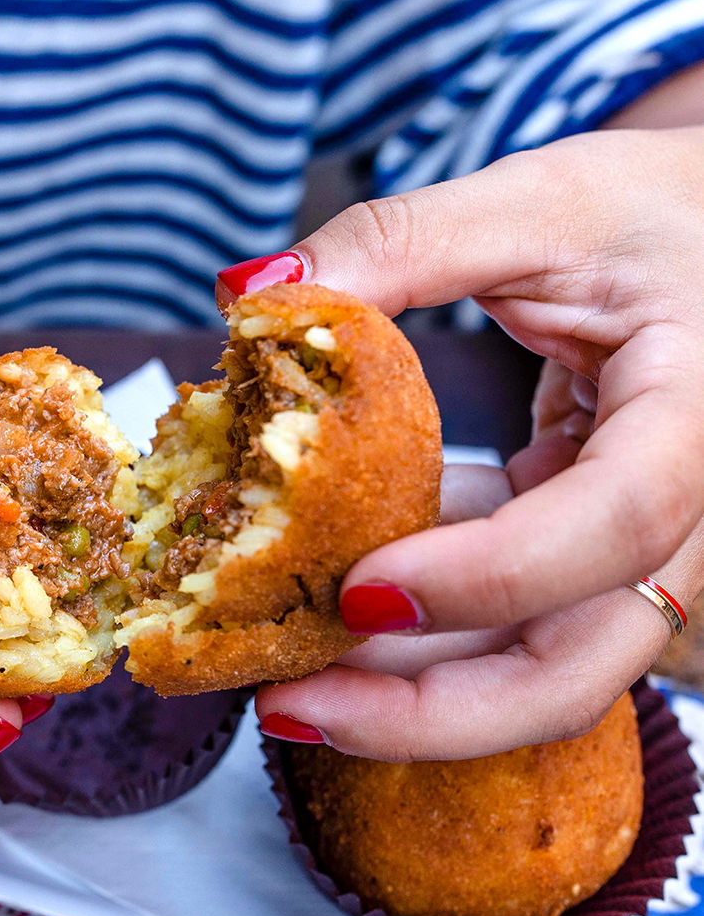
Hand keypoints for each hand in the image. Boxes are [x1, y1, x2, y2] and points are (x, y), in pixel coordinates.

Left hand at [233, 127, 703, 758]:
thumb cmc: (650, 214)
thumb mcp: (534, 204)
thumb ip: (396, 243)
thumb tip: (255, 296)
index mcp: (699, 409)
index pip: (618, 521)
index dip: (490, 577)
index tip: (360, 594)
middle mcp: (691, 508)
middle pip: (582, 661)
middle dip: (434, 712)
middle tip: (290, 706)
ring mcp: (643, 548)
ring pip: (541, 667)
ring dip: (408, 690)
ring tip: (283, 680)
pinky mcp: (590, 554)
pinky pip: (510, 621)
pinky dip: (421, 630)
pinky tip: (329, 610)